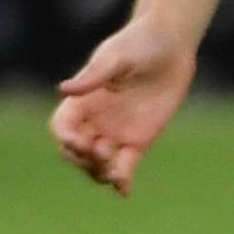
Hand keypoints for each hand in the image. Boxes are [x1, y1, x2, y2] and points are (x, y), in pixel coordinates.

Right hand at [52, 16, 197, 195]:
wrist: (172, 45)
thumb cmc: (139, 43)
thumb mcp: (117, 56)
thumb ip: (94, 75)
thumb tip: (64, 90)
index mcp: (81, 101)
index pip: (61, 127)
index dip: (65, 137)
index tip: (79, 141)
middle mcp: (94, 121)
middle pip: (75, 151)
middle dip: (83, 158)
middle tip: (101, 153)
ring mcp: (115, 133)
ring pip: (97, 163)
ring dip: (100, 171)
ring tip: (115, 172)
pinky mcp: (139, 140)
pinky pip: (125, 165)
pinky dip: (121, 179)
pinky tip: (123, 189)